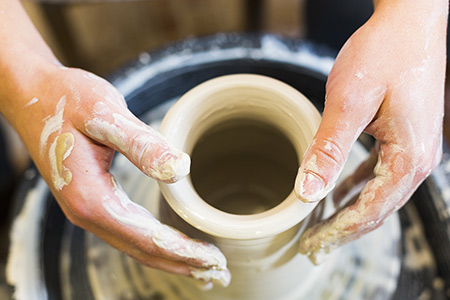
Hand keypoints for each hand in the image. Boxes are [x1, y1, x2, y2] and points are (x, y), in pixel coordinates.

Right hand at [3, 63, 229, 287]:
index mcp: (91, 197)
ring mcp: (87, 208)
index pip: (147, 238)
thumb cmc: (66, 99)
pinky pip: (127, 232)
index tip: (214, 260)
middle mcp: (86, 212)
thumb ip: (142, 144)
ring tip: (200, 268)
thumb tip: (181, 170)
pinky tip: (168, 244)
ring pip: (135, 245)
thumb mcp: (105, 114)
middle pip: (143, 251)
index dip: (183, 251)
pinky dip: (153, 244)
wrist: (32, 93)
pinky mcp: (92, 200)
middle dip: (182, 264)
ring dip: (170, 259)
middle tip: (219, 273)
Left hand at [295, 0, 446, 262]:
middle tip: (311, 244)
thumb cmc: (384, 53)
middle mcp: (418, 159)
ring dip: (348, 212)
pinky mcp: (404, 137)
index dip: (338, 232)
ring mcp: (414, 149)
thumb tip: (307, 191)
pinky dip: (357, 188)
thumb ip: (328, 149)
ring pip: (377, 195)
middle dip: (342, 229)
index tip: (311, 245)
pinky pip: (379, 174)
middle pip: (376, 210)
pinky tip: (338, 193)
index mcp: (409, 157)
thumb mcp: (349, 103)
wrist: (410, 19)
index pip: (370, 212)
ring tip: (319, 225)